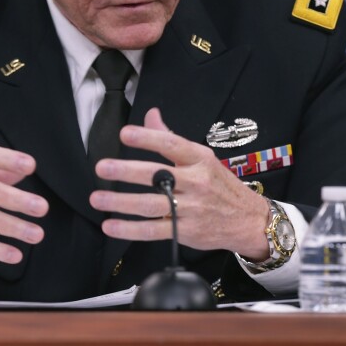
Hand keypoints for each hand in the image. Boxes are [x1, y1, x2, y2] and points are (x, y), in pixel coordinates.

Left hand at [89, 108, 269, 259]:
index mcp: (199, 159)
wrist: (248, 220)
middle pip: (157, 175)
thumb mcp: (201, 157)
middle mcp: (195, 182)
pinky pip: (153, 230)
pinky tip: (110, 225)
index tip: (125, 134)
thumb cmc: (220, 185)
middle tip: (102, 167)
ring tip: (97, 199)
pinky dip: (129, 229)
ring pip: (151, 205)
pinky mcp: (185, 231)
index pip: (171, 144)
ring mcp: (191, 209)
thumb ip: (170, 137)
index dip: (147, 138)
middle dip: (127, 171)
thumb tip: (151, 114)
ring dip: (121, 202)